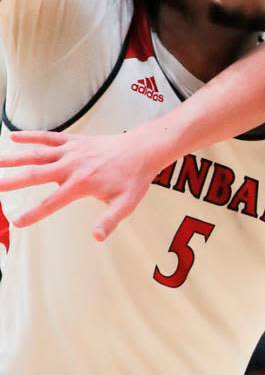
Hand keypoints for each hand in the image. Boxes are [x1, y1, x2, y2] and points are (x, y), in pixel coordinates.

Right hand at [0, 126, 164, 239]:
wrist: (142, 149)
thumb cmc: (134, 179)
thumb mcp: (126, 204)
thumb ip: (109, 221)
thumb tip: (97, 237)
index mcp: (81, 184)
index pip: (52, 202)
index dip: (33, 214)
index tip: (17, 222)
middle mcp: (71, 166)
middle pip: (35, 175)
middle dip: (11, 182)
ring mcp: (71, 151)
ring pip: (36, 154)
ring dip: (14, 158)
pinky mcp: (74, 141)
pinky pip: (48, 137)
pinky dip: (31, 136)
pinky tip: (13, 137)